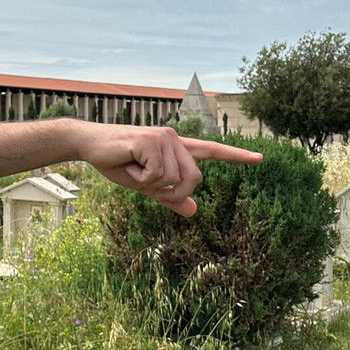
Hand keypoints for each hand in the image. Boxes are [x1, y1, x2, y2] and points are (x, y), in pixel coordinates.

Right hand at [78, 124, 261, 215]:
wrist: (89, 146)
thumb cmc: (116, 162)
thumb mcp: (145, 185)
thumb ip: (170, 197)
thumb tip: (194, 211)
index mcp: (176, 148)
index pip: (212, 151)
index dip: (237, 156)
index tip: (261, 159)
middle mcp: (174, 139)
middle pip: (192, 178)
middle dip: (170, 191)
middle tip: (144, 182)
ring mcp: (163, 138)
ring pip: (173, 179)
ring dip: (149, 184)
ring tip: (132, 168)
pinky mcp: (151, 140)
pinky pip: (157, 175)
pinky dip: (141, 178)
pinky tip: (128, 163)